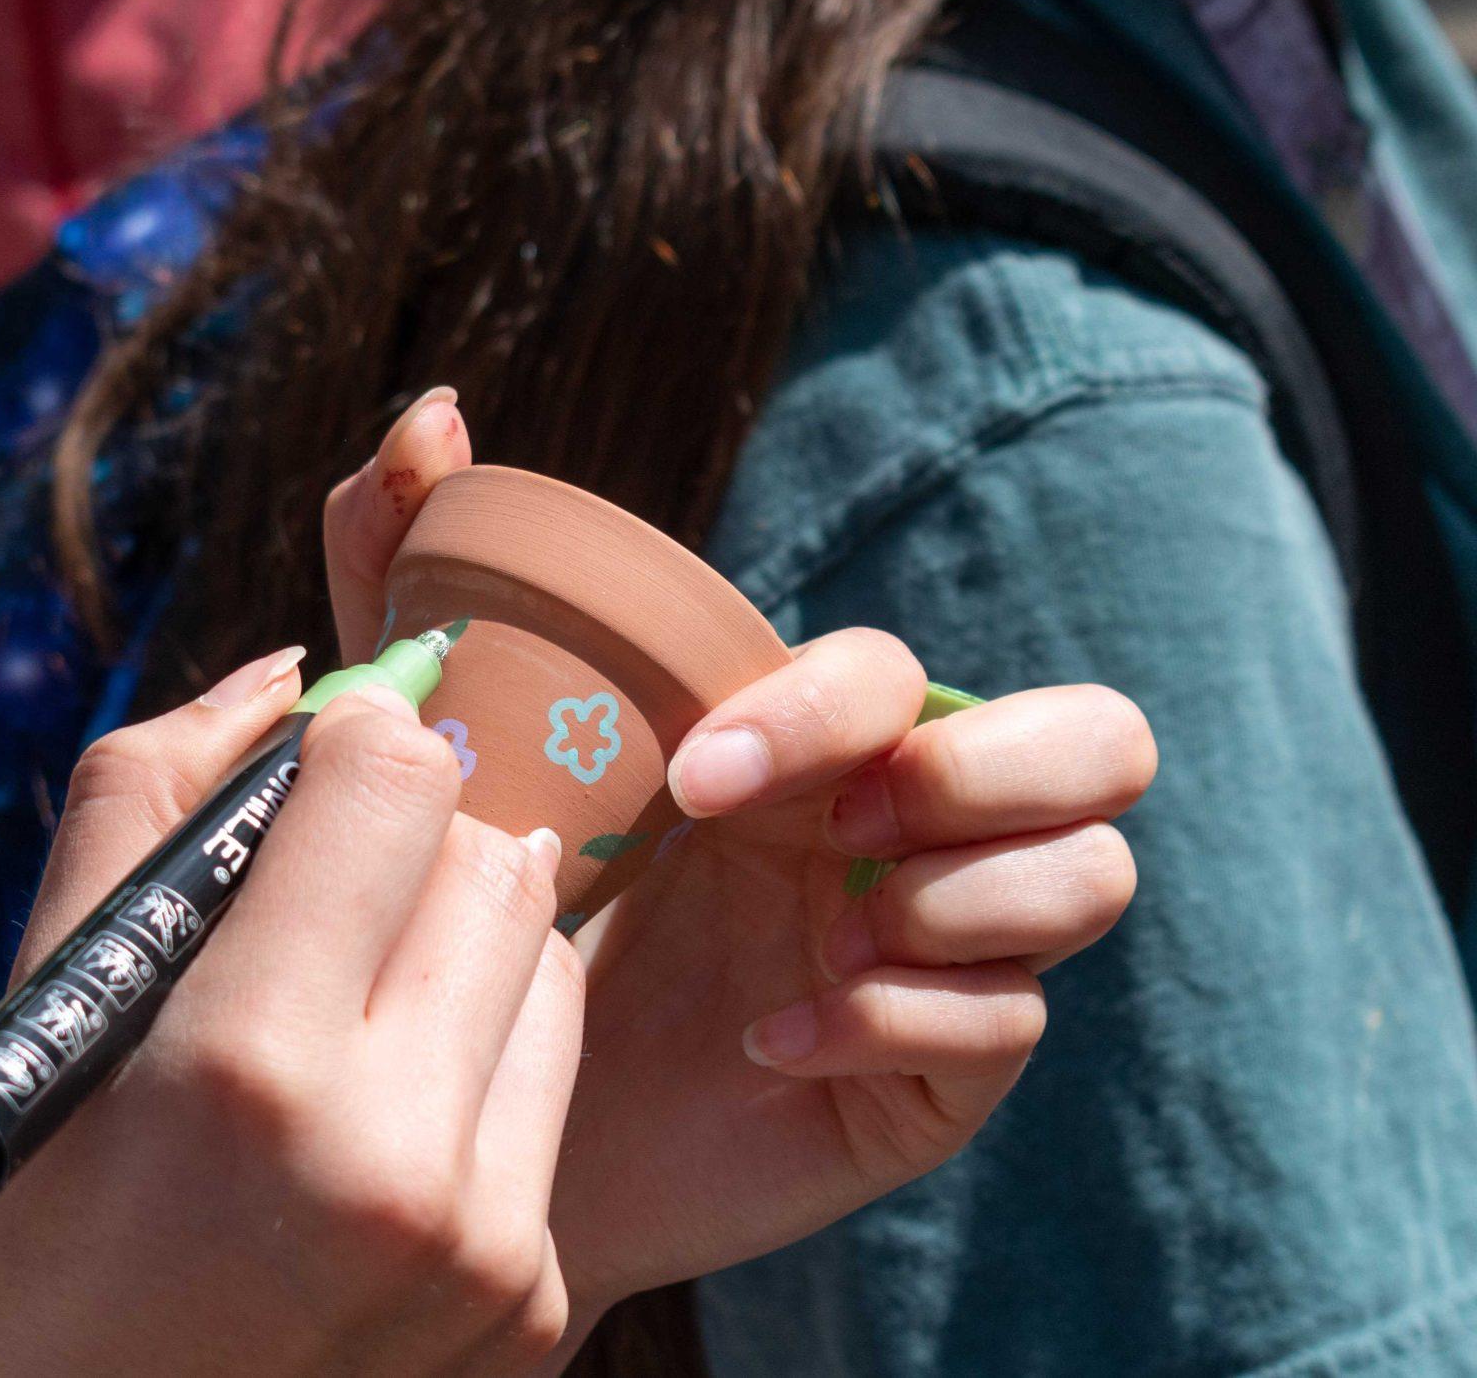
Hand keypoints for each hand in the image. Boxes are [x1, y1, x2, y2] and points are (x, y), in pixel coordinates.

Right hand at [0, 654, 586, 1375]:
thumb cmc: (22, 1255)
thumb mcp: (39, 1020)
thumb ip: (150, 808)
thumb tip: (281, 675)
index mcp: (247, 1070)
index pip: (388, 784)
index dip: (343, 744)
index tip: (305, 769)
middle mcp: (392, 1160)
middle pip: (488, 860)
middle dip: (405, 840)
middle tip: (318, 889)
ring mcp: (483, 1246)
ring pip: (543, 963)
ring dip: (459, 940)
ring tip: (346, 1004)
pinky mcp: (534, 1305)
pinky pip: (547, 1091)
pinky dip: (478, 1060)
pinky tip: (378, 1113)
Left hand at [322, 394, 1150, 1345]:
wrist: (474, 1100)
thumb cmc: (484, 902)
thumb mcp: (440, 737)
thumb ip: (413, 566)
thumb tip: (429, 412)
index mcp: (811, 738)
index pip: (905, 671)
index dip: (829, 705)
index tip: (695, 776)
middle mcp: (903, 827)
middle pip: (1100, 743)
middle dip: (990, 771)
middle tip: (842, 830)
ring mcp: (940, 948)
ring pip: (1090, 876)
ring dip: (960, 904)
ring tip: (806, 947)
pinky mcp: (935, 1072)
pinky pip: (1006, 1025)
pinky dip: (897, 1020)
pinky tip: (765, 1041)